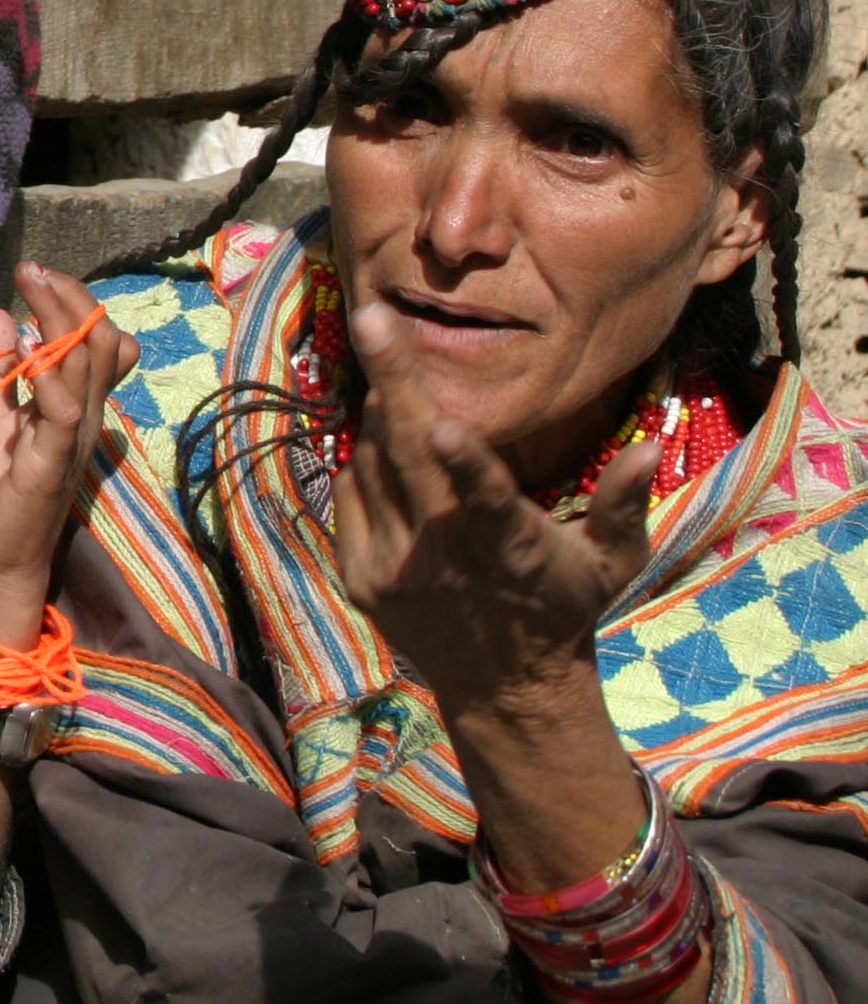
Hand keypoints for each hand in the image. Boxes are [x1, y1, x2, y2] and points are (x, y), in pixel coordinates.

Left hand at [0, 262, 135, 640]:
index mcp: (73, 409)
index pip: (97, 344)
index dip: (74, 304)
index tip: (35, 276)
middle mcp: (83, 420)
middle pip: (99, 343)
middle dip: (69, 297)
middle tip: (31, 268)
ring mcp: (72, 442)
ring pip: (87, 366)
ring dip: (59, 319)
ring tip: (30, 284)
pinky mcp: (51, 465)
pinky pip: (64, 412)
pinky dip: (49, 375)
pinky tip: (26, 348)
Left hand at [335, 301, 651, 729]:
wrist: (504, 688)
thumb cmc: (563, 607)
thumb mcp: (613, 563)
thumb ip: (627, 504)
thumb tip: (651, 445)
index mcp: (510, 547)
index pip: (486, 500)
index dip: (465, 464)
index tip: (442, 427)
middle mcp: (444, 557)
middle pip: (407, 455)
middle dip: (392, 379)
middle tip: (373, 315)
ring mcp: (394, 568)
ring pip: (371, 463)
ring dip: (382, 421)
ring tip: (403, 400)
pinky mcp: (361, 576)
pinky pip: (351, 493)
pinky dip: (366, 466)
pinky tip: (394, 464)